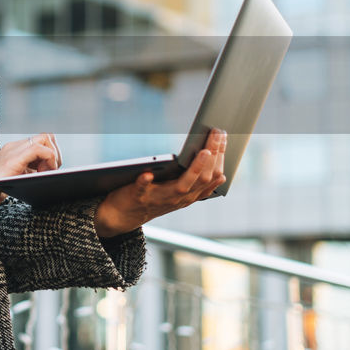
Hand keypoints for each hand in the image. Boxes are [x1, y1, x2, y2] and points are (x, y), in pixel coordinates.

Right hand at [0, 133, 60, 219]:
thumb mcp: (12, 179)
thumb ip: (25, 172)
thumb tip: (44, 173)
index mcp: (13, 150)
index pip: (41, 141)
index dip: (51, 154)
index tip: (49, 171)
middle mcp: (13, 147)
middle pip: (46, 137)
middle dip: (55, 153)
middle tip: (51, 171)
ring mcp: (12, 151)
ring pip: (45, 139)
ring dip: (53, 156)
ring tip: (46, 173)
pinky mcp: (13, 159)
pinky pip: (40, 149)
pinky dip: (48, 160)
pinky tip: (43, 174)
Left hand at [93, 129, 226, 237]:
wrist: (124, 214)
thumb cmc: (153, 195)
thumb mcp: (177, 187)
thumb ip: (193, 176)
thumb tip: (211, 154)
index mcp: (190, 194)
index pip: (212, 176)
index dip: (220, 156)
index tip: (224, 136)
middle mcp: (180, 198)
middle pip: (203, 177)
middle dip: (213, 154)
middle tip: (218, 134)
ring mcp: (160, 199)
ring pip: (182, 186)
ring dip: (195, 169)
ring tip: (202, 152)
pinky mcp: (139, 196)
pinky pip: (143, 190)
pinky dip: (145, 182)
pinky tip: (146, 173)